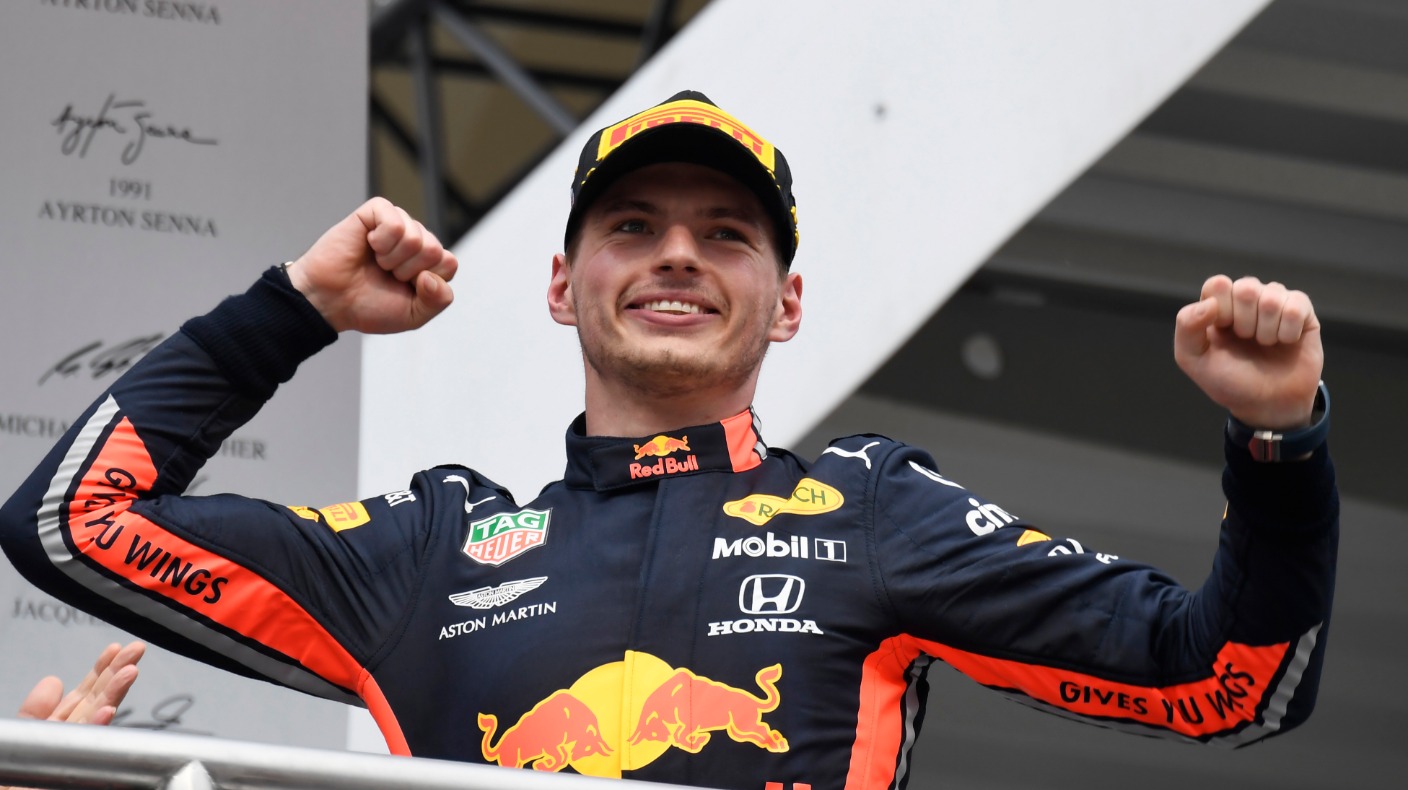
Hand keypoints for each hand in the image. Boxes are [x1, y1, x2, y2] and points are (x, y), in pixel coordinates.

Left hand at [4, 642, 143, 789]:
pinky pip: (89, 750)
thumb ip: (34, 713)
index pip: (86, 697)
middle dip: (118, 674)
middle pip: (100, 703)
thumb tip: (53, 681)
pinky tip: (107, 712)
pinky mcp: (79, 772)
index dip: (100, 671)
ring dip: (116, 695)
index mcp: (61, 731)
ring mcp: (80, 756)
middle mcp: (76, 740)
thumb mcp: (20, 738)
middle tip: (135, 650)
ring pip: (99, 721)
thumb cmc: (14, 777)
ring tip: (130, 672)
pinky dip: (97, 730)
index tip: (115, 649)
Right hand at [286, 197, 457, 333]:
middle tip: (386, 275)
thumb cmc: (367, 306)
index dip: (426, 282)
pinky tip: (370, 245)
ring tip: (376, 262)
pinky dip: (382, 242)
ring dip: (393, 259)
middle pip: (434, 249)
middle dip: (408, 271)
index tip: (403, 288)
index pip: (448, 263)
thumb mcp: (412, 315)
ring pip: (417, 237)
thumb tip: (433, 276)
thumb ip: (437, 300)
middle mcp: (415, 240)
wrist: (329, 302)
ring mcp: (397, 224)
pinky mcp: (376, 211)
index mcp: (427, 262)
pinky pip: (395, 222)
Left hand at [1174, 275, 1322, 428]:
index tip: (1223, 332)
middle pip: (1246, 287)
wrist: (1268, 405)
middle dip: (1244, 322)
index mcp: (1219, 306)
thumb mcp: (1193, 359)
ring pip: (1272, 295)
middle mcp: (1246, 300)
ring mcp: (1275, 303)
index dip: (1221, 310)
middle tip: (1247, 341)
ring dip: (1266, 329)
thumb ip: (1187, 327)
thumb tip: (1208, 303)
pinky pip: (1297, 305)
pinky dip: (1288, 330)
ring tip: (1265, 344)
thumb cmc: (1230, 381)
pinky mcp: (1302, 312)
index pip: (1218, 284)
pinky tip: (1286, 342)